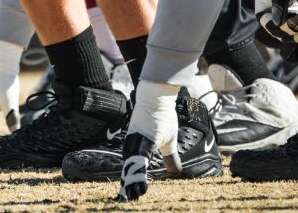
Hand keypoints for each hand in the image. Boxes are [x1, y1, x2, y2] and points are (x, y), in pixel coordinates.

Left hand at [120, 80, 179, 200]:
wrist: (157, 96)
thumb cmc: (161, 115)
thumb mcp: (168, 141)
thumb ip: (170, 157)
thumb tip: (175, 171)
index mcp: (137, 147)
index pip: (132, 169)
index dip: (130, 183)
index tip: (126, 198)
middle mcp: (132, 146)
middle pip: (128, 171)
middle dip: (126, 188)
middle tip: (123, 202)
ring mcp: (134, 144)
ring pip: (130, 169)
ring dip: (130, 186)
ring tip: (129, 199)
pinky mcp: (141, 141)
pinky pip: (138, 162)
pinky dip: (137, 176)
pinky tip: (138, 189)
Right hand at [254, 0, 297, 47]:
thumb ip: (278, 6)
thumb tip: (278, 24)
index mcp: (262, 12)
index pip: (270, 27)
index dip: (281, 27)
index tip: (294, 18)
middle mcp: (271, 17)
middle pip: (279, 33)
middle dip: (290, 31)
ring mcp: (282, 17)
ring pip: (289, 33)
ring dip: (297, 32)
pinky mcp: (292, 15)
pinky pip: (297, 27)